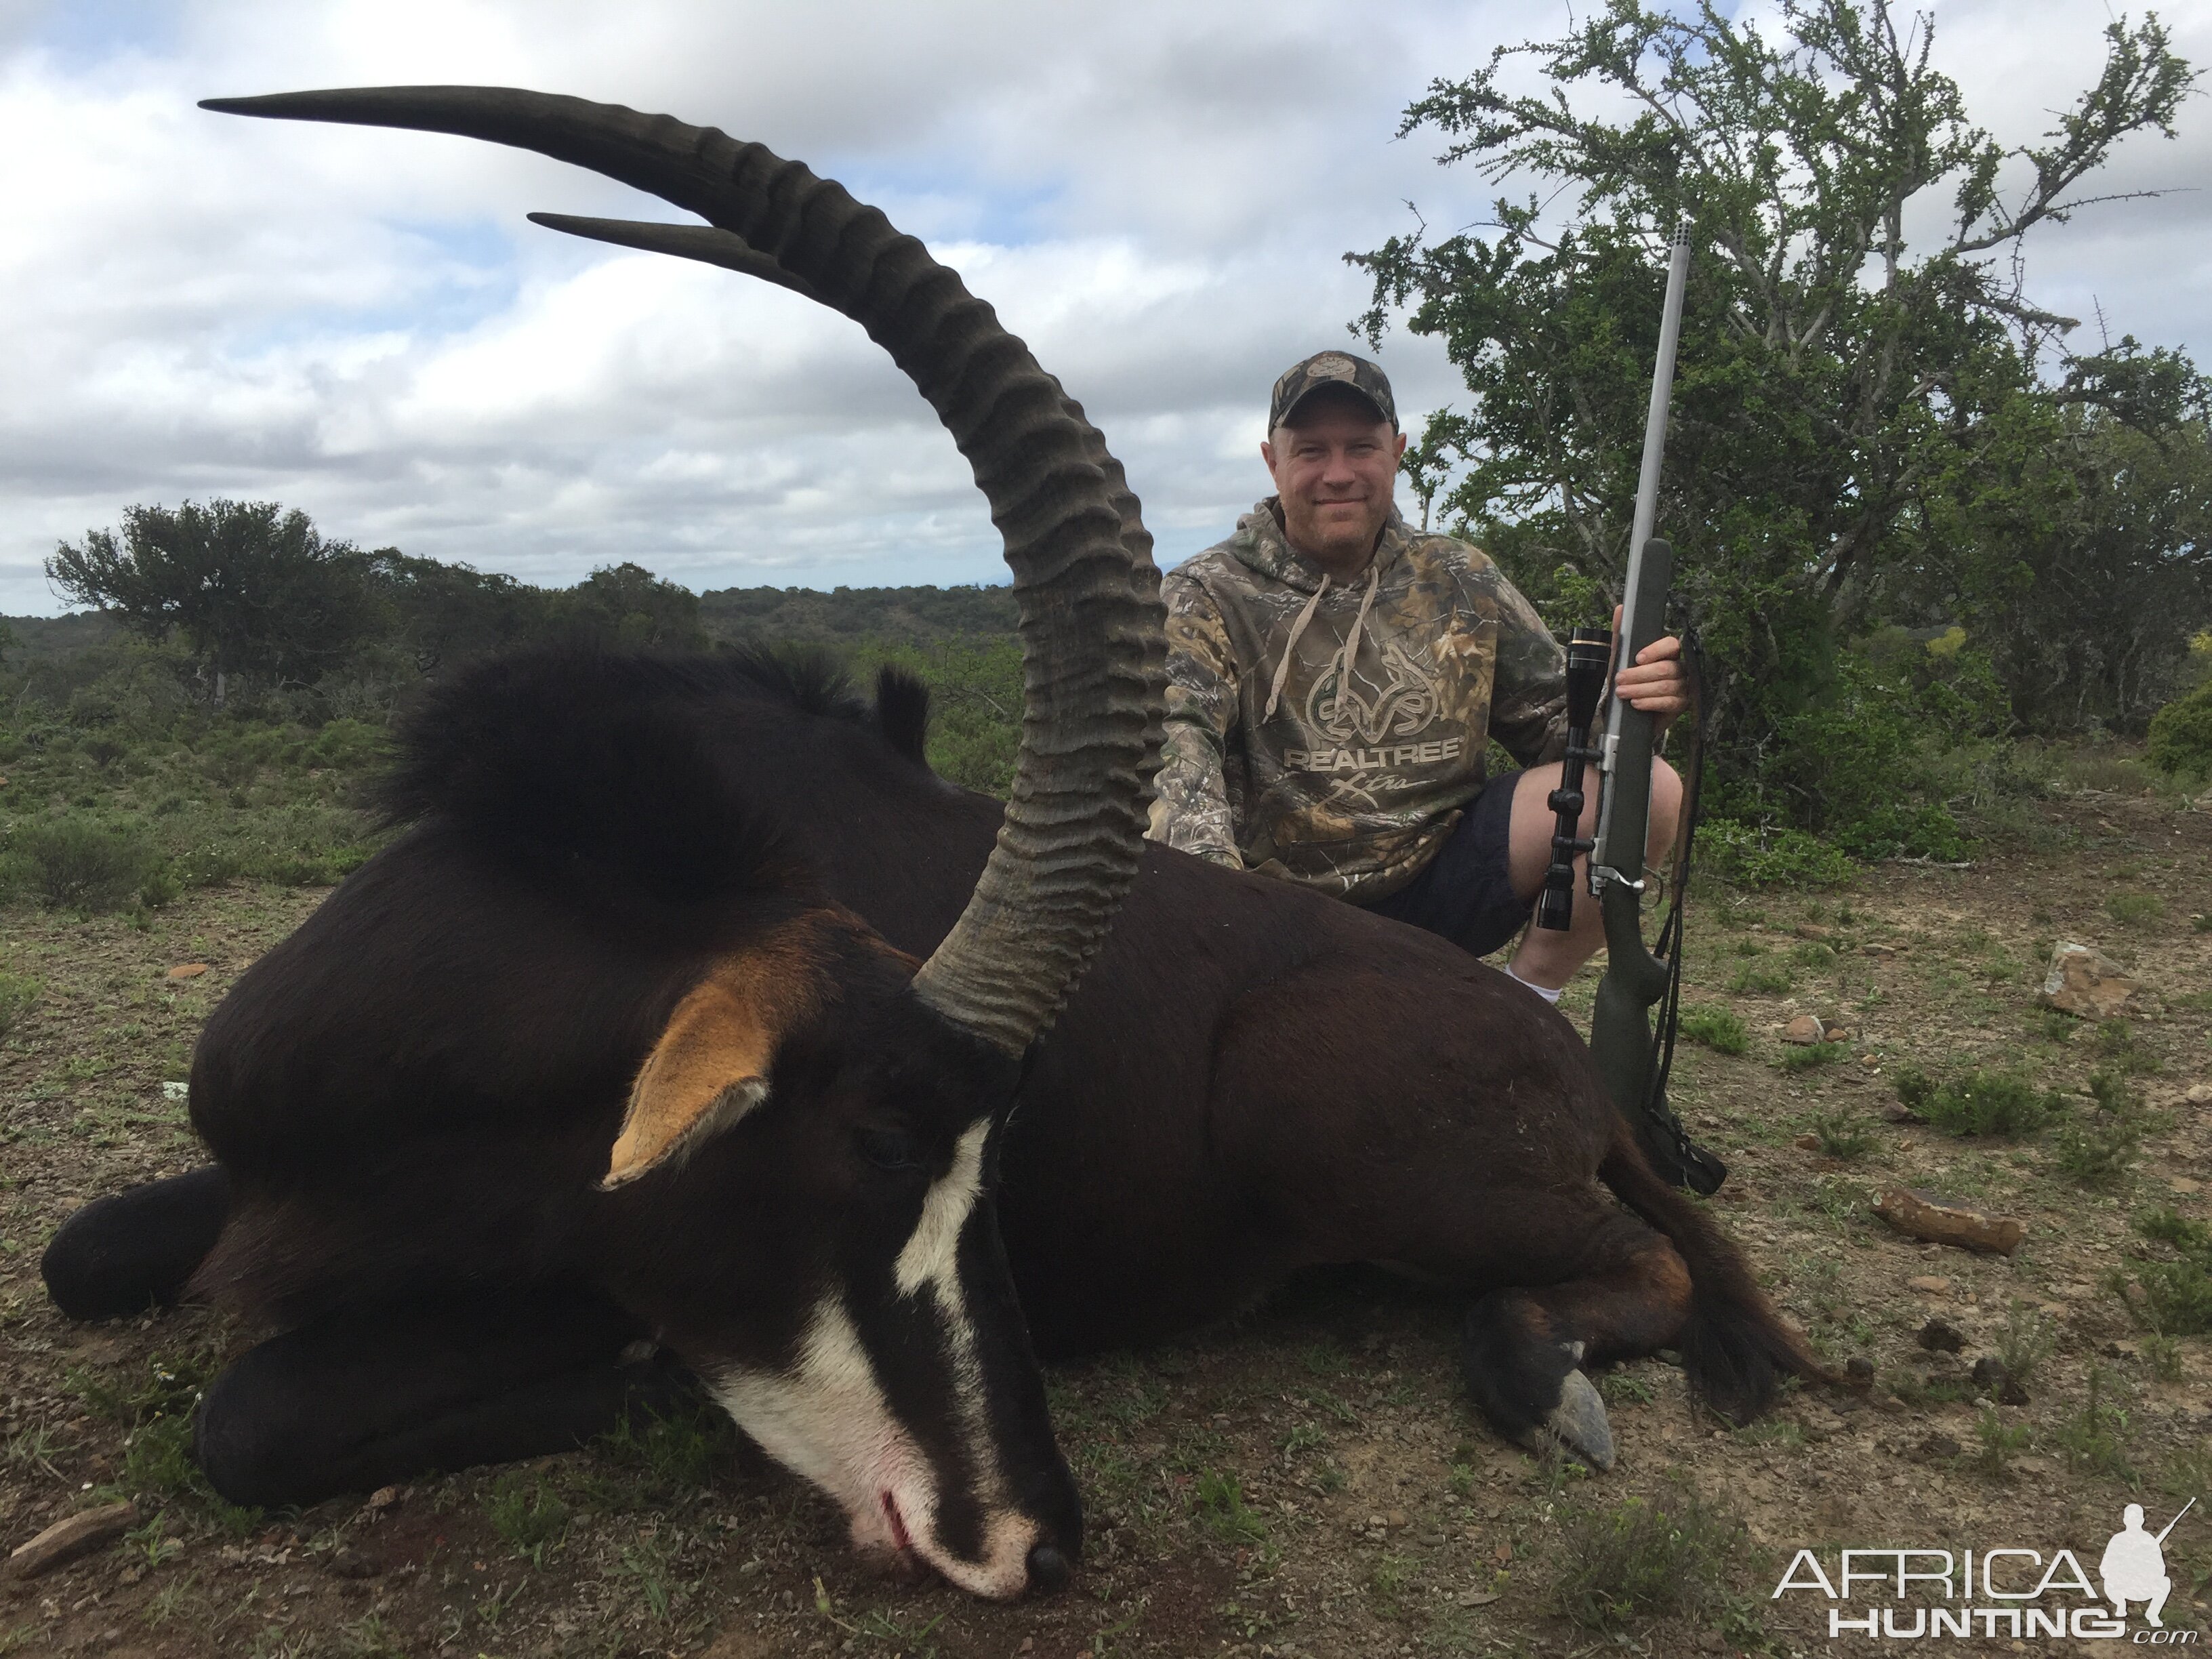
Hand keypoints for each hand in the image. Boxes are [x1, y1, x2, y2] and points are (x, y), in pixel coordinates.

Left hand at [1610, 605, 1688, 725]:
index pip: (1671, 645)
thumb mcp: (1620, 656)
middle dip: (1638, 675)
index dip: (1655, 651)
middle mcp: (1679, 667)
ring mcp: (1682, 686)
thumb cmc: (1629, 679)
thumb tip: (1620, 609)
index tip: (1637, 658)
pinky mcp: (1680, 704)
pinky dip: (1649, 702)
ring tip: (1623, 692)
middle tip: (1620, 679)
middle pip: (1665, 668)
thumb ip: (1621, 633)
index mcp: (1667, 653)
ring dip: (1640, 689)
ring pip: (1665, 686)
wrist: (1629, 709)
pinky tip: (1636, 703)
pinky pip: (1669, 702)